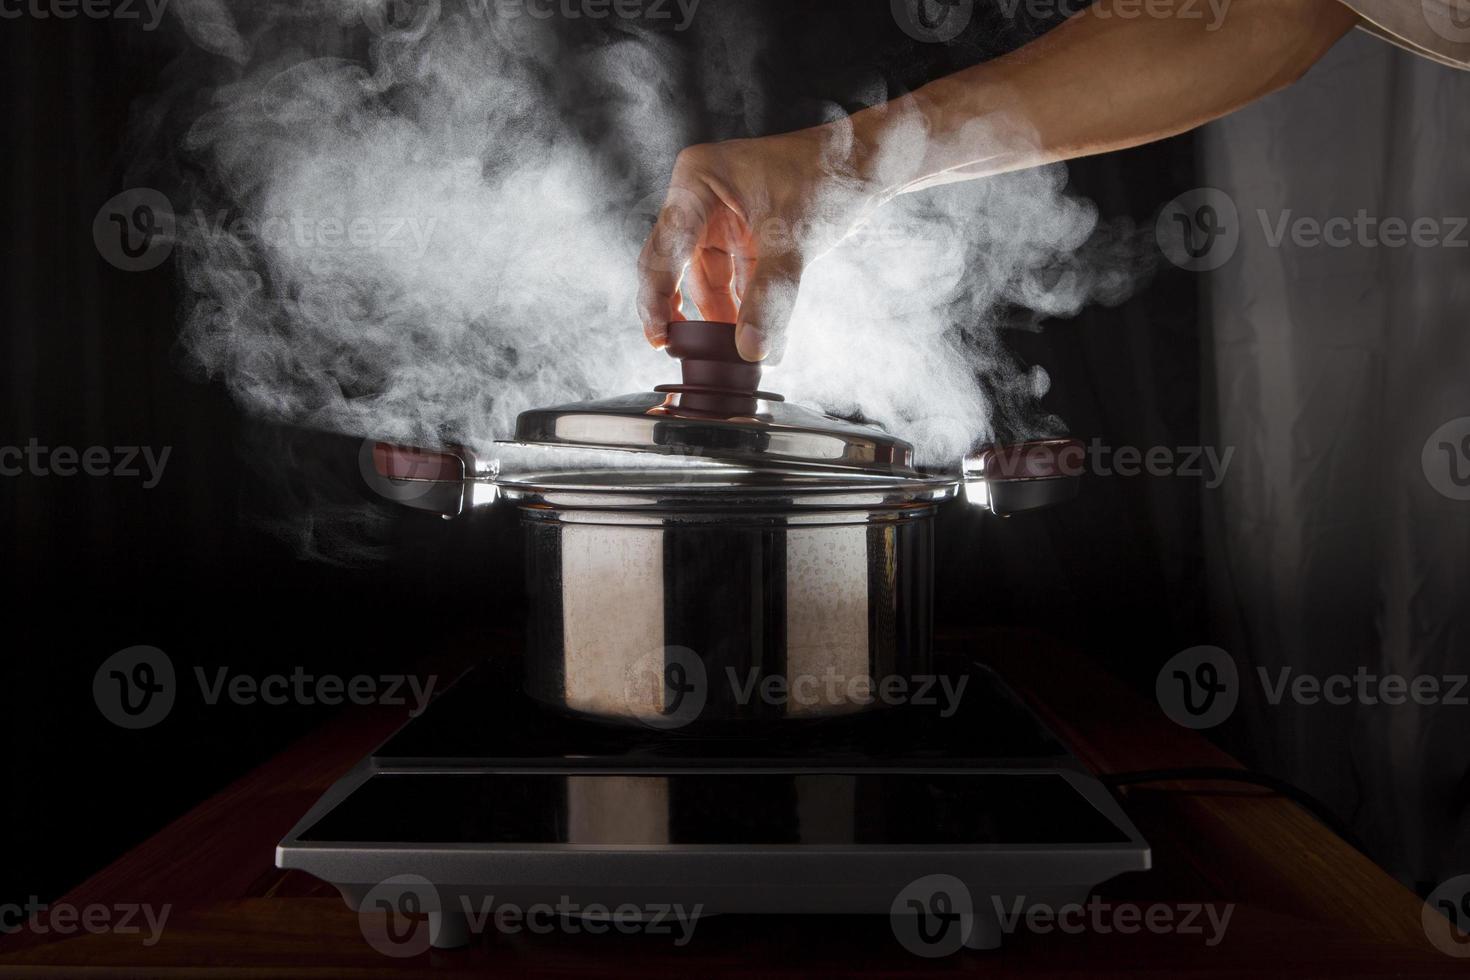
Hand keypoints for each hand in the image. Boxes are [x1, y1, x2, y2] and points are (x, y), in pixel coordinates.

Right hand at [636, 126, 886, 362]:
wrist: (865, 165)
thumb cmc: (827, 178)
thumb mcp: (793, 240)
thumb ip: (769, 297)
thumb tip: (750, 350)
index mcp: (697, 181)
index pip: (665, 248)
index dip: (656, 297)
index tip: (658, 338)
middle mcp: (698, 198)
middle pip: (672, 265)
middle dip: (678, 310)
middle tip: (678, 351)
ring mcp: (718, 219)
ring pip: (703, 280)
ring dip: (717, 316)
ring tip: (729, 353)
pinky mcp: (740, 237)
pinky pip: (730, 281)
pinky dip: (740, 309)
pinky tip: (753, 338)